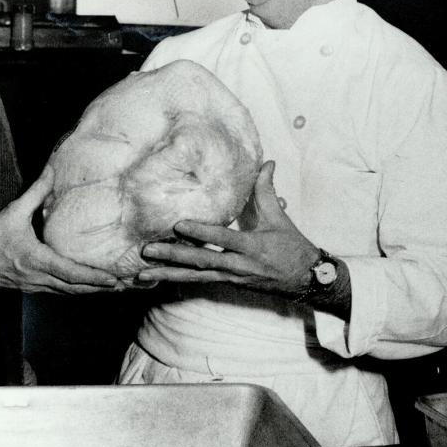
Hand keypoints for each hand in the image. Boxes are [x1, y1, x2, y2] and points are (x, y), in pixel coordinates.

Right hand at [0, 165, 121, 293]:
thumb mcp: (14, 212)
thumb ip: (36, 193)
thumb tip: (51, 169)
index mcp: (36, 259)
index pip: (69, 273)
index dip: (92, 278)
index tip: (111, 279)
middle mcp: (38, 277)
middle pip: (74, 288)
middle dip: (99, 288)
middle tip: (122, 286)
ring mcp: (35, 286)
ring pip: (68, 293)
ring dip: (90, 291)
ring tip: (112, 288)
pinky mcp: (32, 289)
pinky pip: (59, 293)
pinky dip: (76, 291)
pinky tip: (88, 288)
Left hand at [137, 160, 319, 294]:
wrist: (305, 280)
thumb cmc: (293, 247)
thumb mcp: (280, 219)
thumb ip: (267, 191)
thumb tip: (266, 162)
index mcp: (253, 247)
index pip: (223, 239)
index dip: (202, 233)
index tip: (179, 225)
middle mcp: (239, 265)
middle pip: (202, 261)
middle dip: (173, 256)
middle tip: (147, 250)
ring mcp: (232, 277)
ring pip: (195, 276)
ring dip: (168, 274)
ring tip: (142, 272)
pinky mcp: (228, 283)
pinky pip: (199, 281)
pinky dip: (178, 279)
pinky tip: (158, 278)